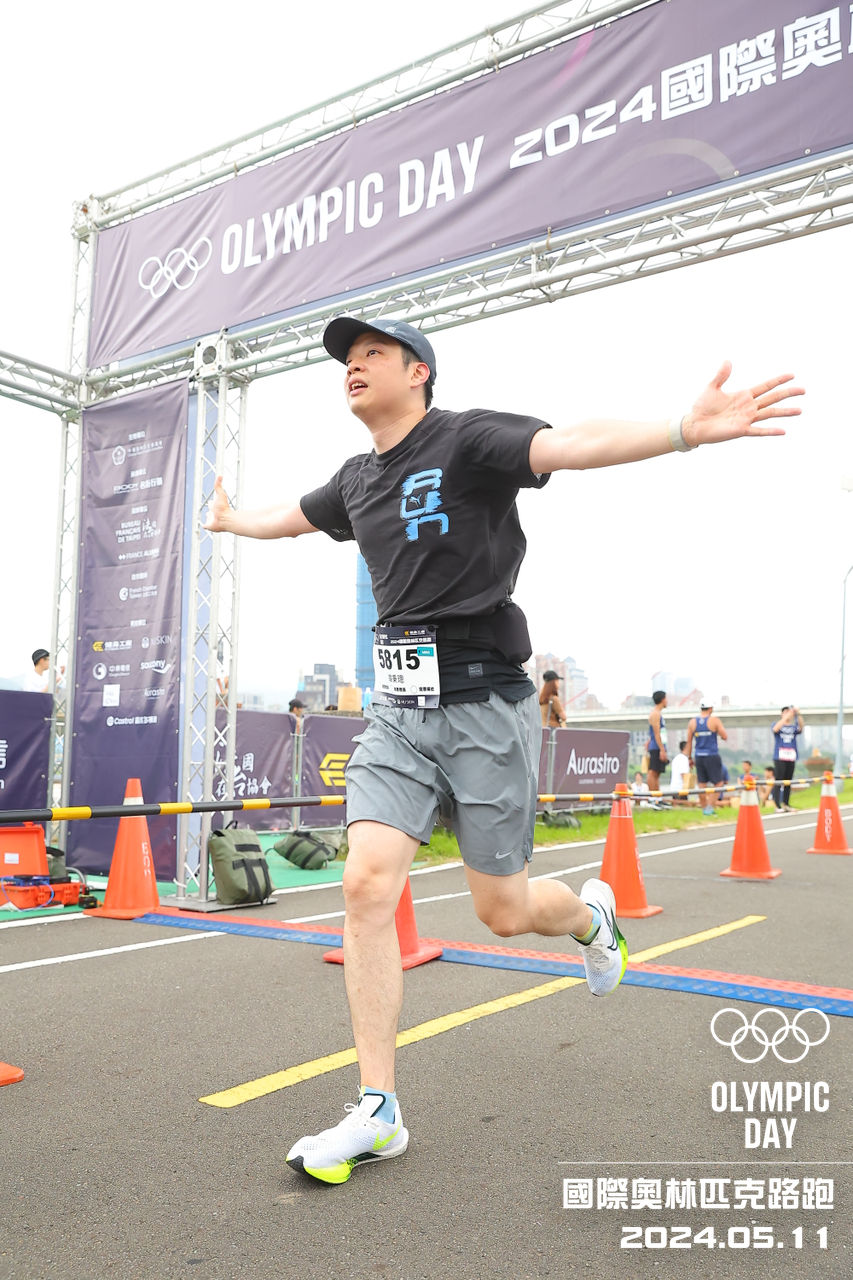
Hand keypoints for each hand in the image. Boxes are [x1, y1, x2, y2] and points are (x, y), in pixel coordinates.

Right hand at [204, 476, 230, 531]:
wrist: (225, 519)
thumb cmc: (223, 507)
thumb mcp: (220, 494)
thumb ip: (218, 485)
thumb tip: (220, 475)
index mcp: (215, 506)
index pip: (212, 503)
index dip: (211, 502)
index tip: (211, 501)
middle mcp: (213, 512)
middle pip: (211, 510)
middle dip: (210, 508)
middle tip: (209, 507)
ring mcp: (211, 519)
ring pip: (209, 517)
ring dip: (208, 517)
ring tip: (208, 516)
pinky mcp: (209, 526)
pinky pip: (205, 526)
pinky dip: (204, 525)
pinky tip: (204, 526)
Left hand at [683, 363, 802, 446]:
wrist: (694, 424)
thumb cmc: (702, 407)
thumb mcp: (712, 387)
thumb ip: (721, 375)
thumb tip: (728, 361)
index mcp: (744, 396)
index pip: (765, 386)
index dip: (778, 381)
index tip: (792, 375)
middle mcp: (749, 407)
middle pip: (773, 398)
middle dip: (788, 393)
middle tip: (803, 390)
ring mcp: (746, 419)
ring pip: (770, 414)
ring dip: (785, 412)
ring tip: (800, 410)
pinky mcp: (741, 430)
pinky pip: (758, 431)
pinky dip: (770, 431)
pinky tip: (783, 431)